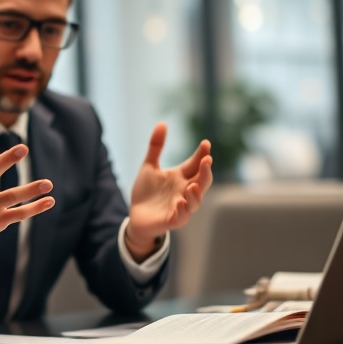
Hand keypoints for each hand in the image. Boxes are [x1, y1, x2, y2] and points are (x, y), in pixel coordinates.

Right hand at [0, 118, 54, 253]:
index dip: (8, 159)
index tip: (23, 148)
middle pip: (10, 194)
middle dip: (29, 190)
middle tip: (48, 182)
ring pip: (17, 205)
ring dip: (34, 197)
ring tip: (49, 186)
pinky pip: (19, 215)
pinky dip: (34, 209)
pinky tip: (49, 201)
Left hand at [127, 123, 212, 260]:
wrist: (136, 216)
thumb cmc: (147, 192)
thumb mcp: (149, 166)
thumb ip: (156, 146)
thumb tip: (162, 123)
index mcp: (181, 177)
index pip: (196, 164)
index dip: (202, 154)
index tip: (206, 143)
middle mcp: (184, 191)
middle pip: (202, 181)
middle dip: (205, 172)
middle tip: (206, 160)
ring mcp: (180, 206)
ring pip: (195, 202)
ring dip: (196, 194)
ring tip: (193, 185)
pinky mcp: (171, 220)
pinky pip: (181, 217)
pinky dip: (182, 211)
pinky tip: (180, 203)